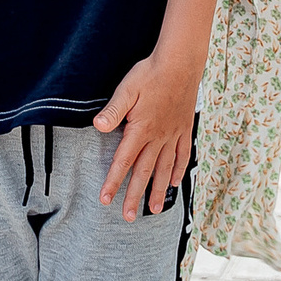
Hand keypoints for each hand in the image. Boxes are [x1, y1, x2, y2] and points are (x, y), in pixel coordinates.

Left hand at [93, 54, 199, 220]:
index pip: (123, 161)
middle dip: (134, 195)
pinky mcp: (184, 128)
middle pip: (144, 172)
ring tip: (154, 210)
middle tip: (128, 217)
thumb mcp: (127, 89)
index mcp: (141, 130)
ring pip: (164, 169)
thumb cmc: (150, 74)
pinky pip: (182, 155)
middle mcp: (158, 137)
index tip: (105, 200)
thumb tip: (97, 126)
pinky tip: (174, 181)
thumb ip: (114, 110)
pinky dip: (178, 170)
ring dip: (158, 190)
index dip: (113, 181)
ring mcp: (173, 135)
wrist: (181, 63)